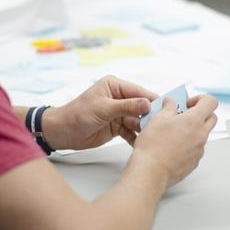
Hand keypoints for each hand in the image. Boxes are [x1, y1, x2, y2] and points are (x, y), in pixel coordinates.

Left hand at [43, 75, 157, 149]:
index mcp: (115, 86)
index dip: (152, 100)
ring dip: (143, 128)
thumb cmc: (77, 114)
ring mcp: (119, 113)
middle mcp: (119, 98)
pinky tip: (141, 143)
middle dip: (149, 116)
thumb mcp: (104, 108)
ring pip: (138, 120)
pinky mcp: (118, 126)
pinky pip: (131, 131)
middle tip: (160, 125)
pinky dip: (135, 137)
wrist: (62, 132)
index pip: (139, 92)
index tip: (166, 108)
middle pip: (141, 107)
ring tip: (151, 136)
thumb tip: (147, 103)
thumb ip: (127, 106)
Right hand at [131, 95, 217, 187]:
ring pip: (203, 134)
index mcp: (194, 121)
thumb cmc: (153, 145)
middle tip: (183, 116)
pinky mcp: (194, 162)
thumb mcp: (157, 118)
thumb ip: (168, 107)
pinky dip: (188, 145)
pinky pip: (196, 149)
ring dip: (193, 130)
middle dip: (200, 114)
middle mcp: (201, 135)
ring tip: (173, 133)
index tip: (187, 104)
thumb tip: (170, 102)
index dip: (200, 99)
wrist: (150, 171)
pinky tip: (172, 147)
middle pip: (212, 118)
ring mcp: (199, 150)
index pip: (210, 102)